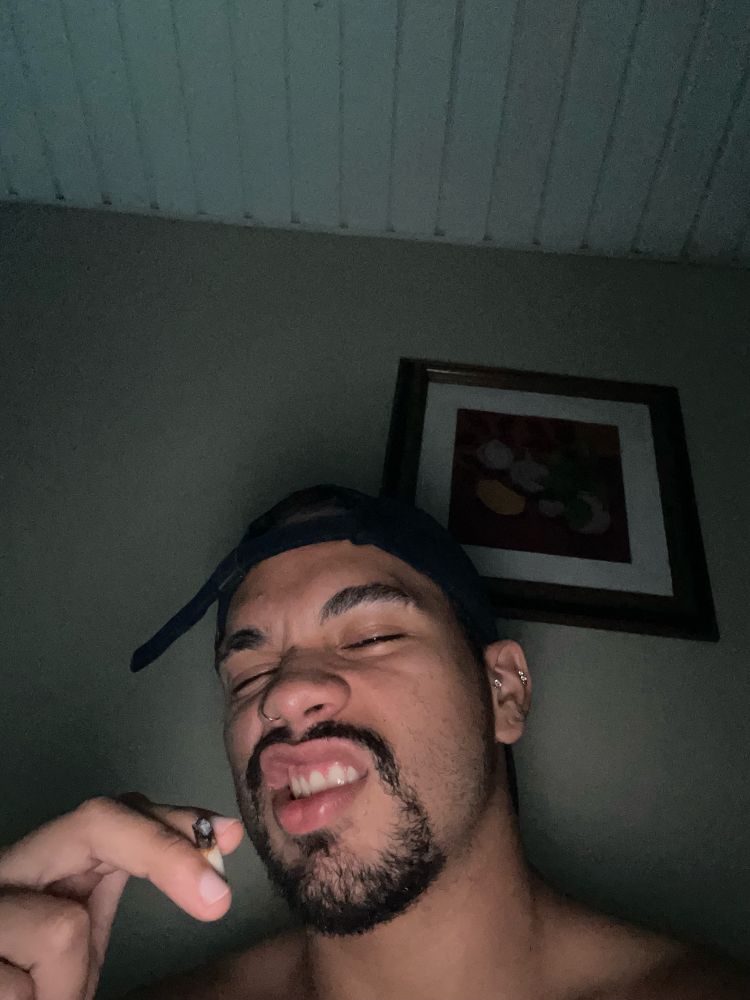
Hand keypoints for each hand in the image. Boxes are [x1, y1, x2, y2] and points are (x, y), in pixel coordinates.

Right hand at [0, 794, 243, 999]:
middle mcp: (12, 865)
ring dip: (68, 982)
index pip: (115, 813)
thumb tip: (212, 869)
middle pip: (97, 822)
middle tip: (218, 902)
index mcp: (49, 859)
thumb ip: (118, 893)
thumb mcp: (78, 943)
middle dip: (165, 854)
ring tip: (40, 996)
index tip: (229, 838)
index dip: (174, 820)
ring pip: (65, 929)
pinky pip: (23, 987)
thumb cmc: (32, 983)